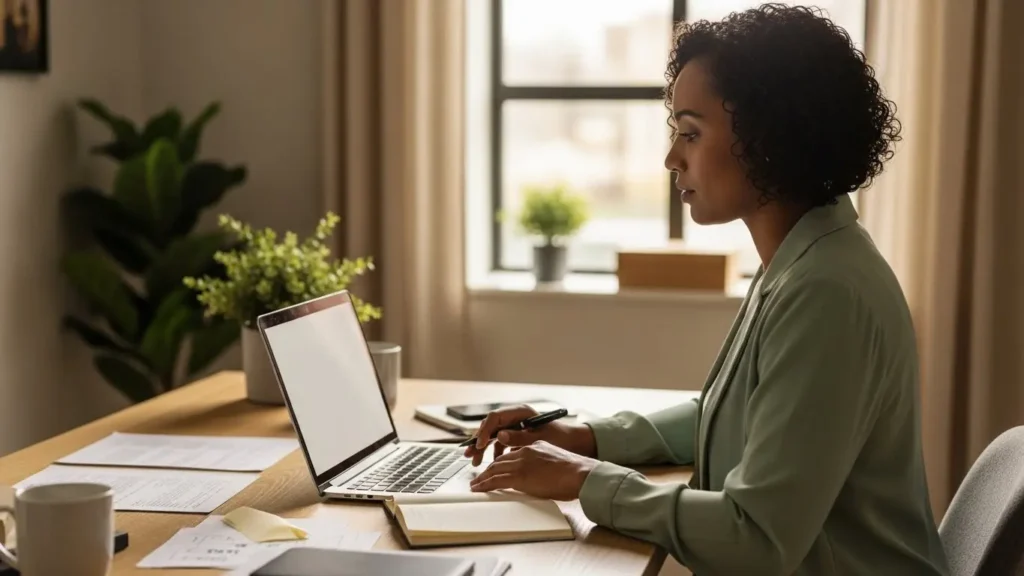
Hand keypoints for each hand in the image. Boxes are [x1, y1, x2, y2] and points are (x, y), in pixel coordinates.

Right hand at [462, 404, 596, 466]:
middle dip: (479, 442)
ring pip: (494, 436)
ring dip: (484, 449)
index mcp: (521, 412)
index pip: (495, 418)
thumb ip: (520, 437)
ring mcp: (517, 426)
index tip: (480, 445)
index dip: (484, 431)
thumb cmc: (562, 438)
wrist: (577, 444)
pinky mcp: (519, 437)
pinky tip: (494, 463)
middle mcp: (517, 417)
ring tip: (477, 462)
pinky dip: (496, 453)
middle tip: (471, 455)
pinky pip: (502, 443)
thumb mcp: (540, 438)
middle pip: (491, 427)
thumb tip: (500, 435)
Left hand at [469, 440, 598, 499]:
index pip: (512, 454)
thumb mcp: (555, 461)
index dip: (501, 462)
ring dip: (482, 477)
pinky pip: (496, 480)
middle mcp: (525, 452)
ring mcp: (521, 464)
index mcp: (534, 447)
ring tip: (475, 484)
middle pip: (500, 460)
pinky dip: (484, 484)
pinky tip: (478, 488)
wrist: (579, 474)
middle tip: (480, 476)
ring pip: (494, 469)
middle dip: (488, 469)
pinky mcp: (519, 477)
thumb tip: (540, 473)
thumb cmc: (574, 472)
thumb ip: (543, 463)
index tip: (495, 467)